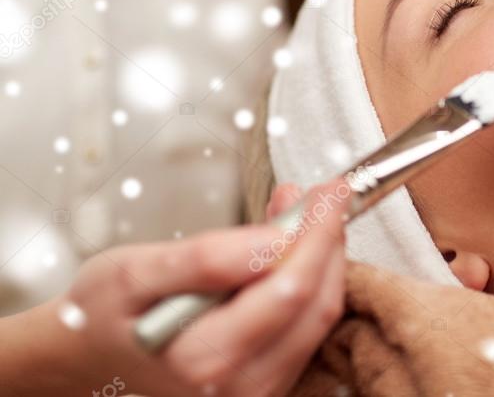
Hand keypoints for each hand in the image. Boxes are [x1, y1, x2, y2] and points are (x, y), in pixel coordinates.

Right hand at [0, 178, 348, 396]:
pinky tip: (292, 245)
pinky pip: (306, 327)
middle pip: (315, 306)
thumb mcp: (134, 273)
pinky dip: (309, 280)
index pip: (289, 290)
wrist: (89, 353)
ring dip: (322, 257)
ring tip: (304, 211)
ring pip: (318, 317)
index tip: (328, 192)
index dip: (316, 234)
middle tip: (328, 194)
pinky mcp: (268, 382)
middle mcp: (239, 388)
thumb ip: (204, 259)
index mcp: (203, 360)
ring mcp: (257, 391)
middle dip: (328, 241)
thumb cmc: (105, 314)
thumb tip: (271, 240)